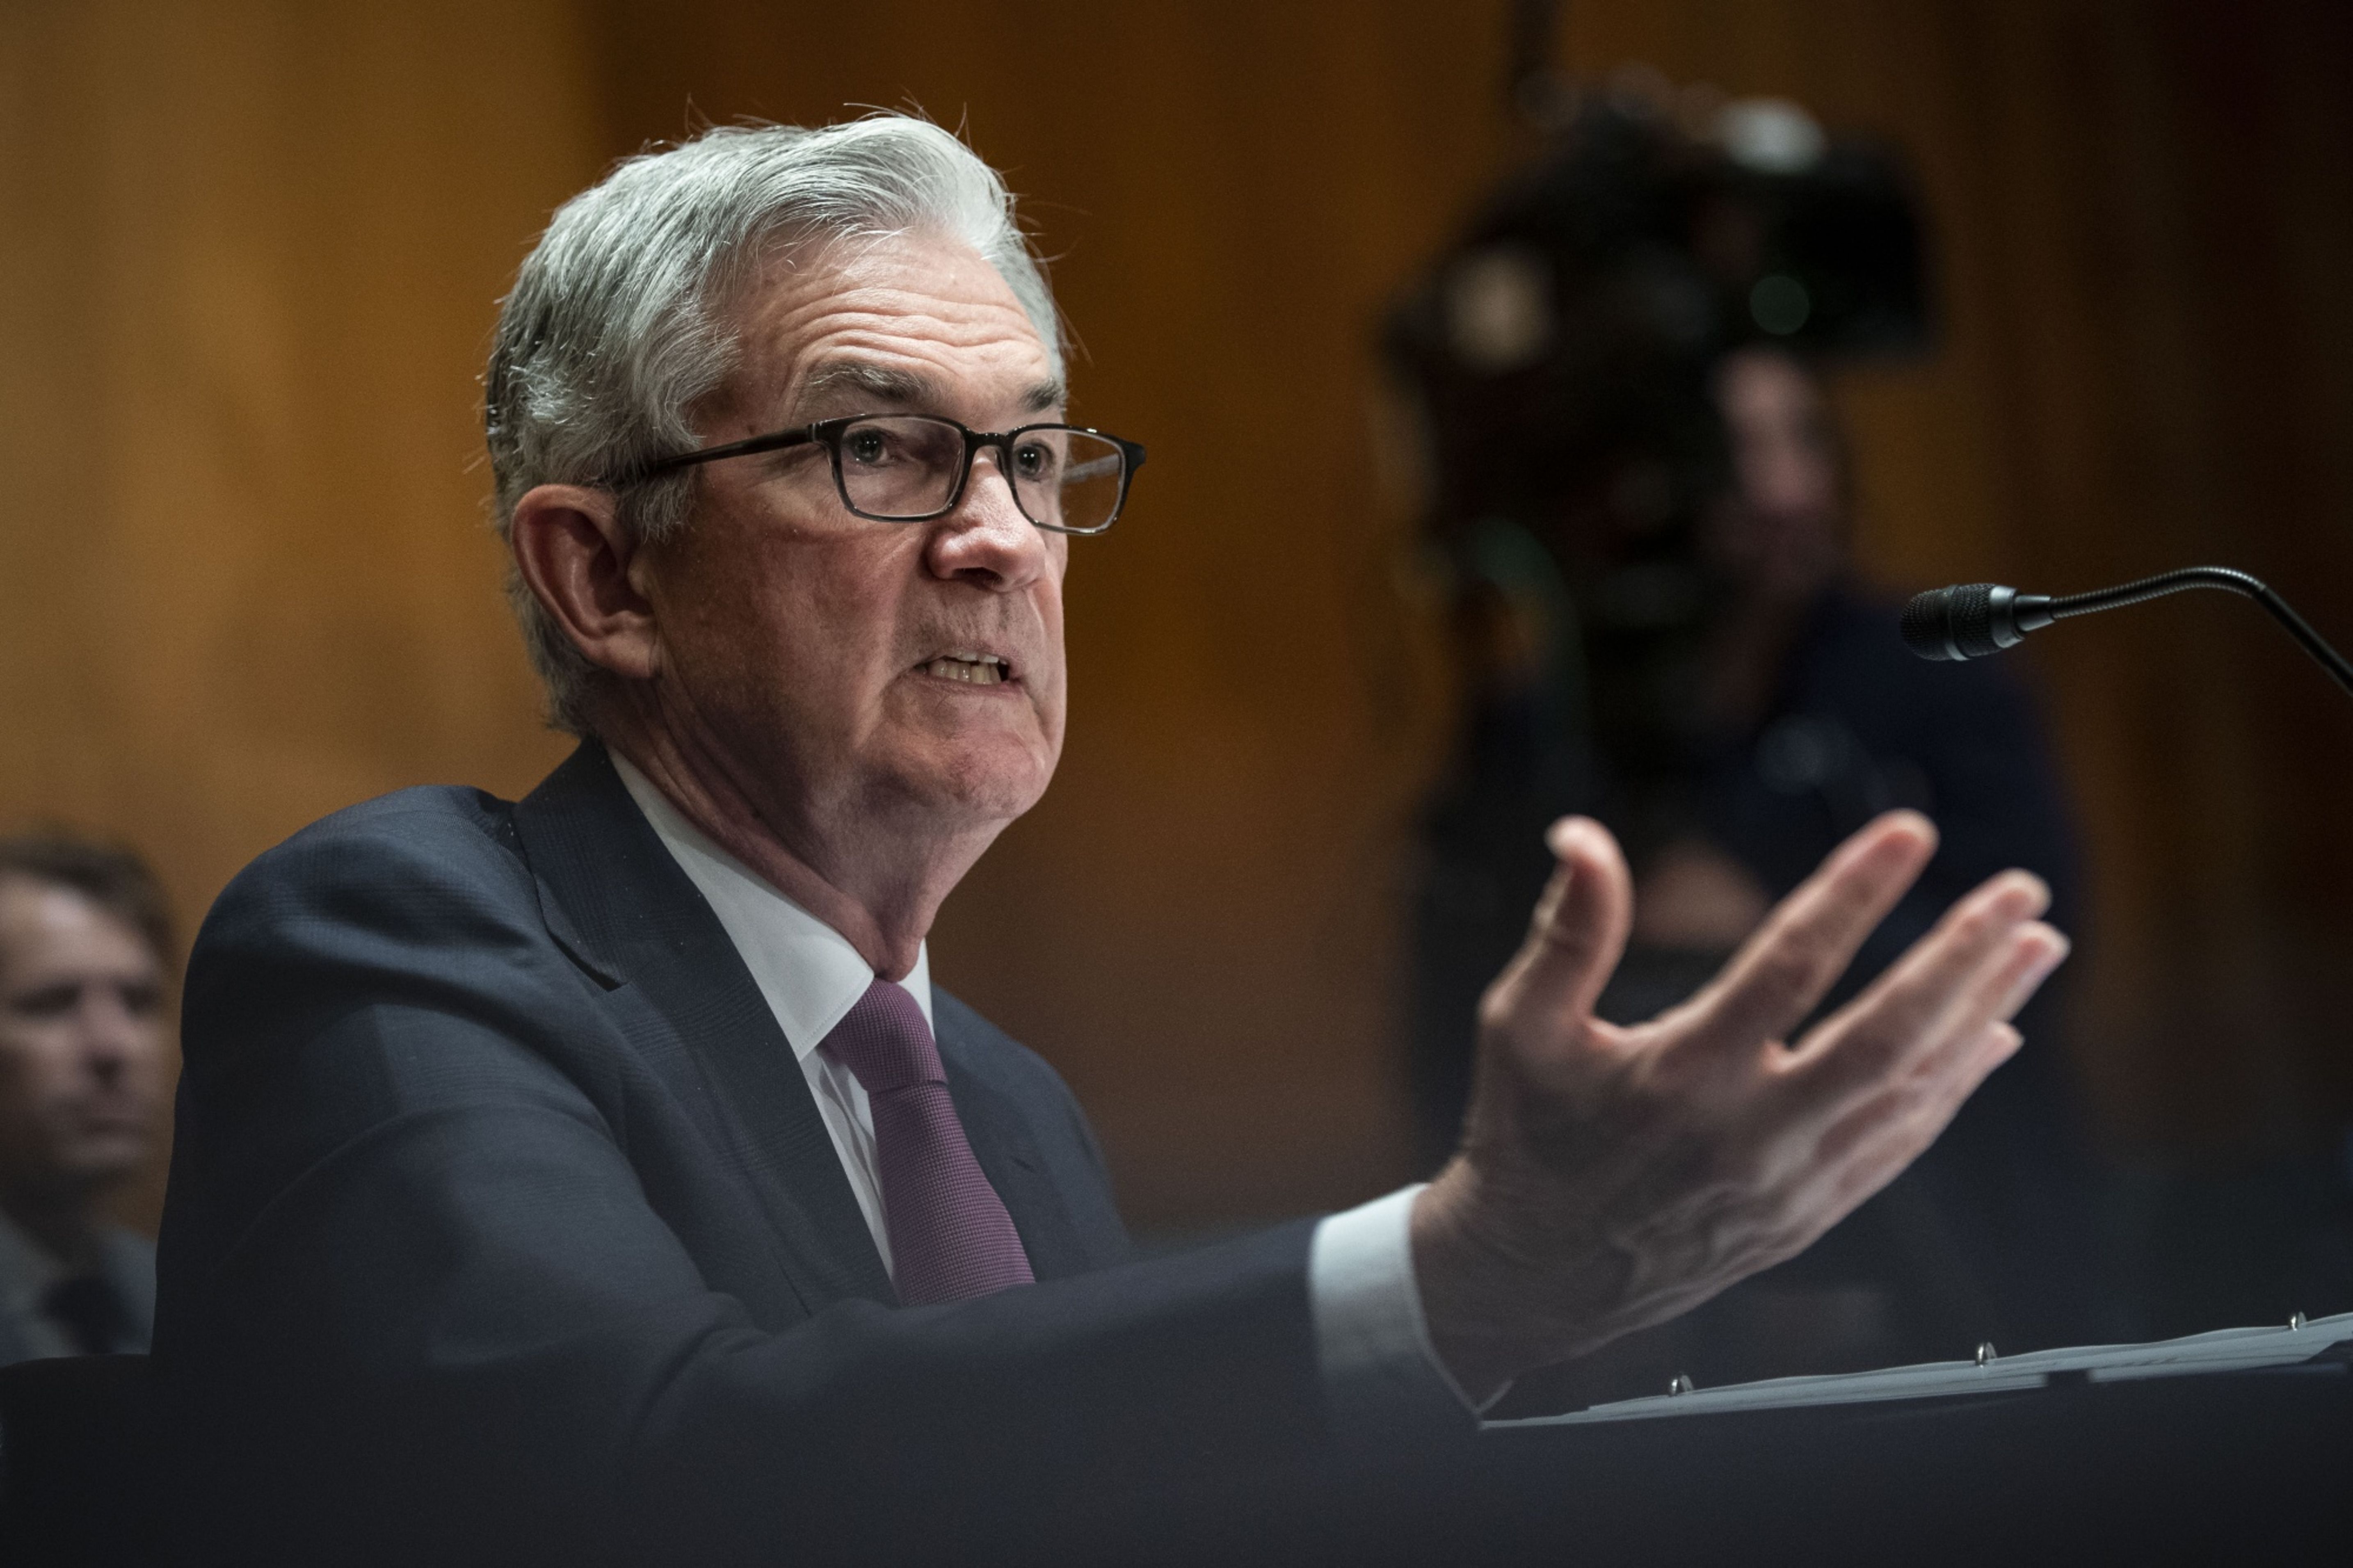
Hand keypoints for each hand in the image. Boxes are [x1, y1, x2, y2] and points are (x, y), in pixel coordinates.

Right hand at [1410, 811, 2067, 1399]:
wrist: (1538, 1276)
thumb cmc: (1527, 1135)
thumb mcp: (1521, 1026)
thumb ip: (1566, 932)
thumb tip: (1582, 835)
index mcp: (1682, 1074)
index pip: (1790, 965)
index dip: (1854, 892)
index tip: (1911, 830)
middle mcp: (1750, 1131)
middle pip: (1886, 1035)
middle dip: (1964, 957)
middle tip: (2021, 893)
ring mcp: (1789, 1181)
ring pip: (1911, 1091)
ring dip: (1984, 1013)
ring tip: (2037, 946)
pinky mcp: (1807, 1215)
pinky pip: (1901, 1145)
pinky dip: (1955, 1089)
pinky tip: (1993, 1038)